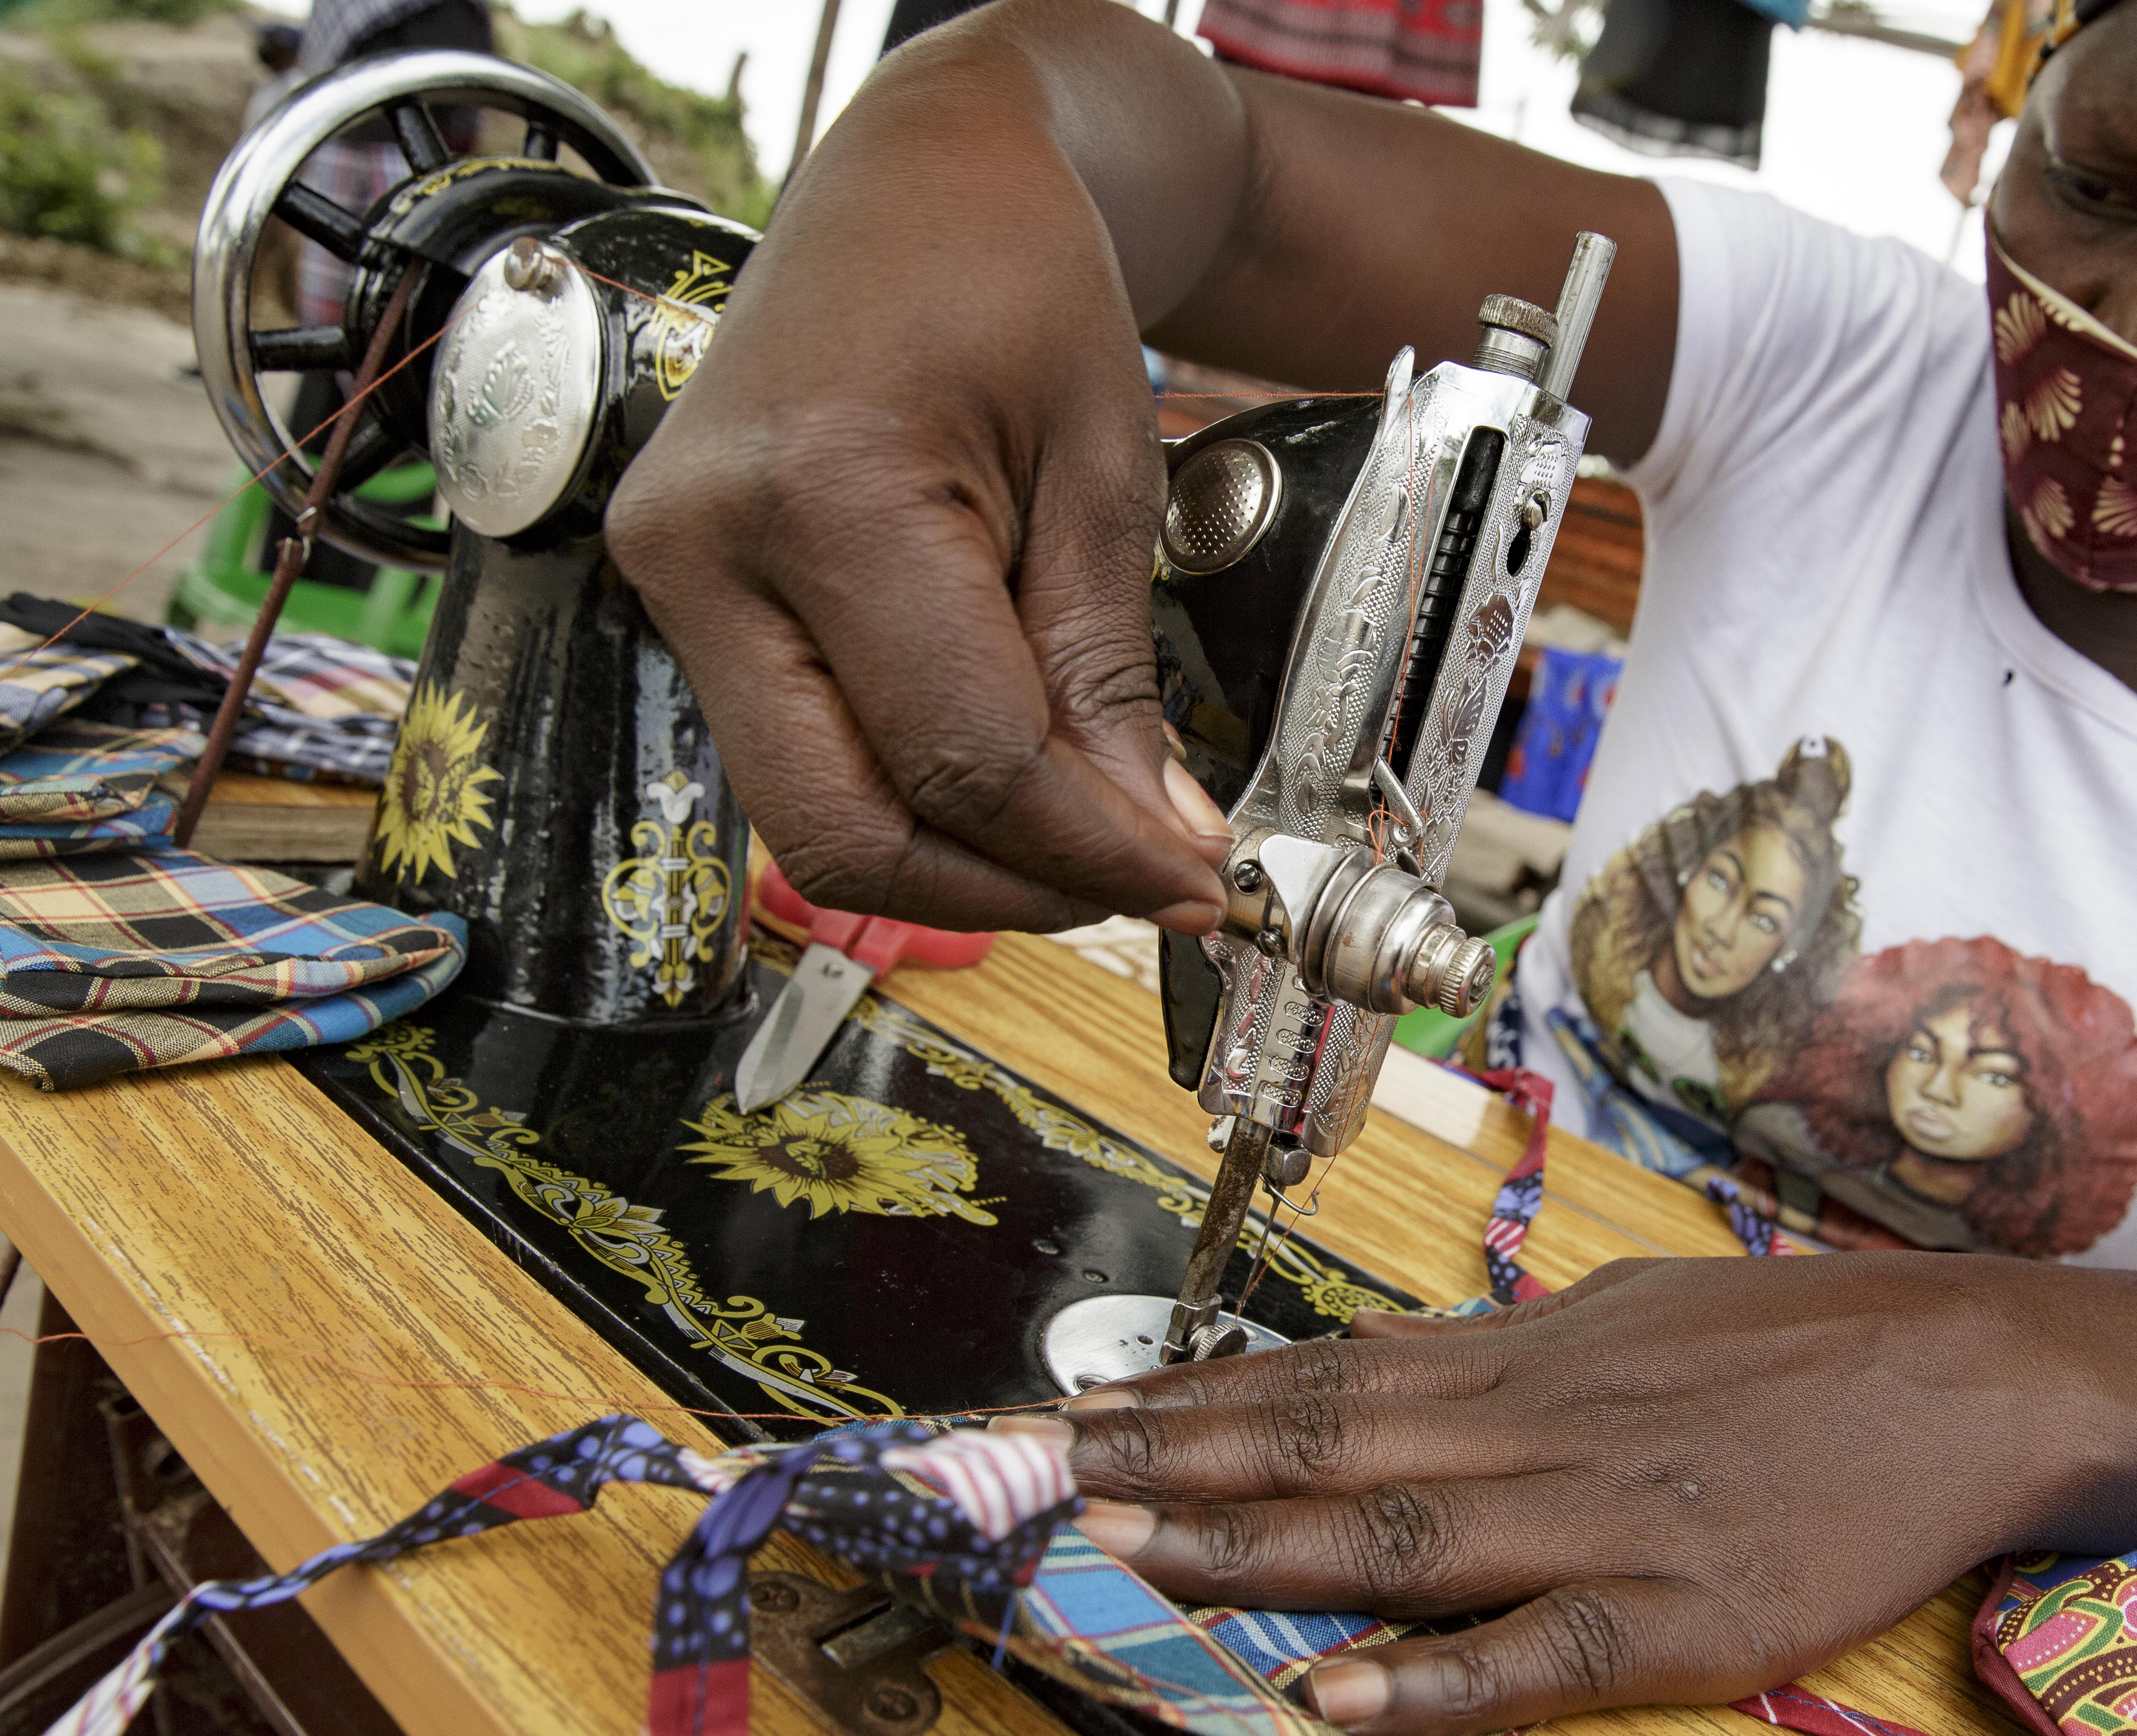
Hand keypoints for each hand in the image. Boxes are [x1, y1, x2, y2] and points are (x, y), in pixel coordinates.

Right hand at [605, 43, 1230, 934]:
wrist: (922, 182)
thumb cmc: (1015, 275)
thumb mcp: (1105, 467)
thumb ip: (1110, 673)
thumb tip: (1152, 843)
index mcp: (824, 491)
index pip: (966, 758)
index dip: (1092, 852)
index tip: (1195, 881)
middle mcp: (712, 547)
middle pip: (850, 829)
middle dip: (1012, 888)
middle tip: (1140, 884)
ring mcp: (676, 575)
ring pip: (812, 821)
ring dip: (962, 860)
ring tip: (1088, 835)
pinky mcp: (686, 596)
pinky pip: (800, 757)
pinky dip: (914, 796)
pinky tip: (1012, 776)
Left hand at [999, 1256, 2069, 1735]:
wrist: (1969, 1374)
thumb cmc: (1801, 1339)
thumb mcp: (1634, 1310)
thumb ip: (1512, 1346)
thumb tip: (1405, 1356)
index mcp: (1530, 1355)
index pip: (1324, 1375)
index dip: (1195, 1397)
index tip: (1086, 1406)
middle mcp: (1541, 1428)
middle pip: (1324, 1446)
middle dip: (1173, 1463)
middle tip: (1044, 1470)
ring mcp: (1606, 1522)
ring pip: (1395, 1536)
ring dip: (1249, 1547)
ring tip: (1126, 1551)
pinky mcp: (1681, 1612)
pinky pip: (1536, 1653)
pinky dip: (1434, 1677)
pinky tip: (1341, 1696)